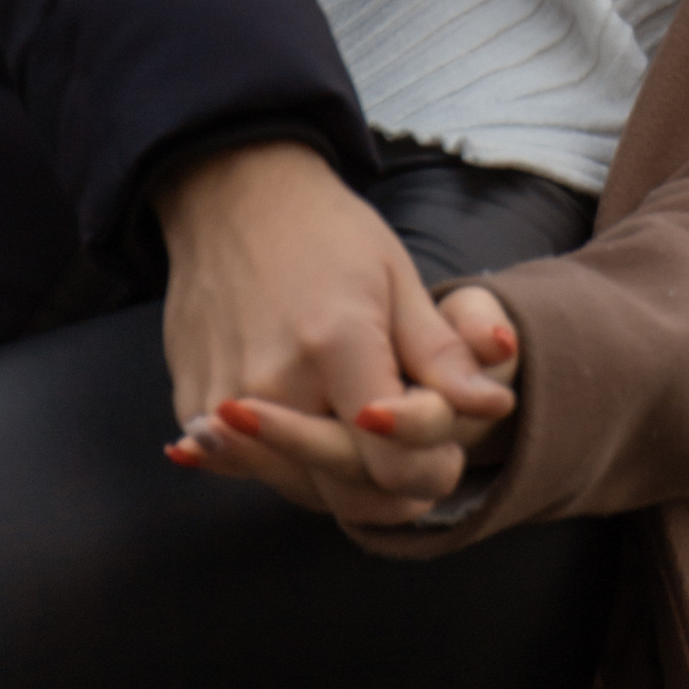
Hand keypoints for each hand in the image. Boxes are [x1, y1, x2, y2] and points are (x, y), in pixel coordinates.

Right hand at [156, 142, 515, 523]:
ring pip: (302, 488)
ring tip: (369, 432)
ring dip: (344, 478)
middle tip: (419, 454)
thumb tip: (496, 407)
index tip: (446, 446)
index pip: (394, 464)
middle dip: (395, 487)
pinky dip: (294, 463)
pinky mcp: (193, 403)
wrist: (234, 197)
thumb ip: (442, 355)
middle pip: (347, 491)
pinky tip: (316, 424)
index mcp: (336, 344)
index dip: (431, 467)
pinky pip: (254, 468)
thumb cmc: (328, 233)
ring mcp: (223, 399)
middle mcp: (273, 382)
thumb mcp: (398, 279)